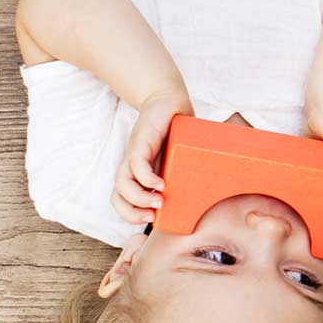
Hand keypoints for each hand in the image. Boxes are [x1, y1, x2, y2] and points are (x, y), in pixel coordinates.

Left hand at [112, 87, 191, 224]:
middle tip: (153, 215)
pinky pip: (136, 165)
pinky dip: (146, 179)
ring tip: (160, 200)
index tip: (153, 219)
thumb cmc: (176, 133)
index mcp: (138, 175)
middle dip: (132, 213)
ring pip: (122, 184)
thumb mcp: (178, 161)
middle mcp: (133, 167)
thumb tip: (204, 198)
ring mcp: (134, 155)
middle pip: (118, 197)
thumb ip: (183, 176)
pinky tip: (161, 183)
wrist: (169, 103)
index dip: (131, 215)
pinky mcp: (141, 143)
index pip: (122, 201)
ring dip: (139, 198)